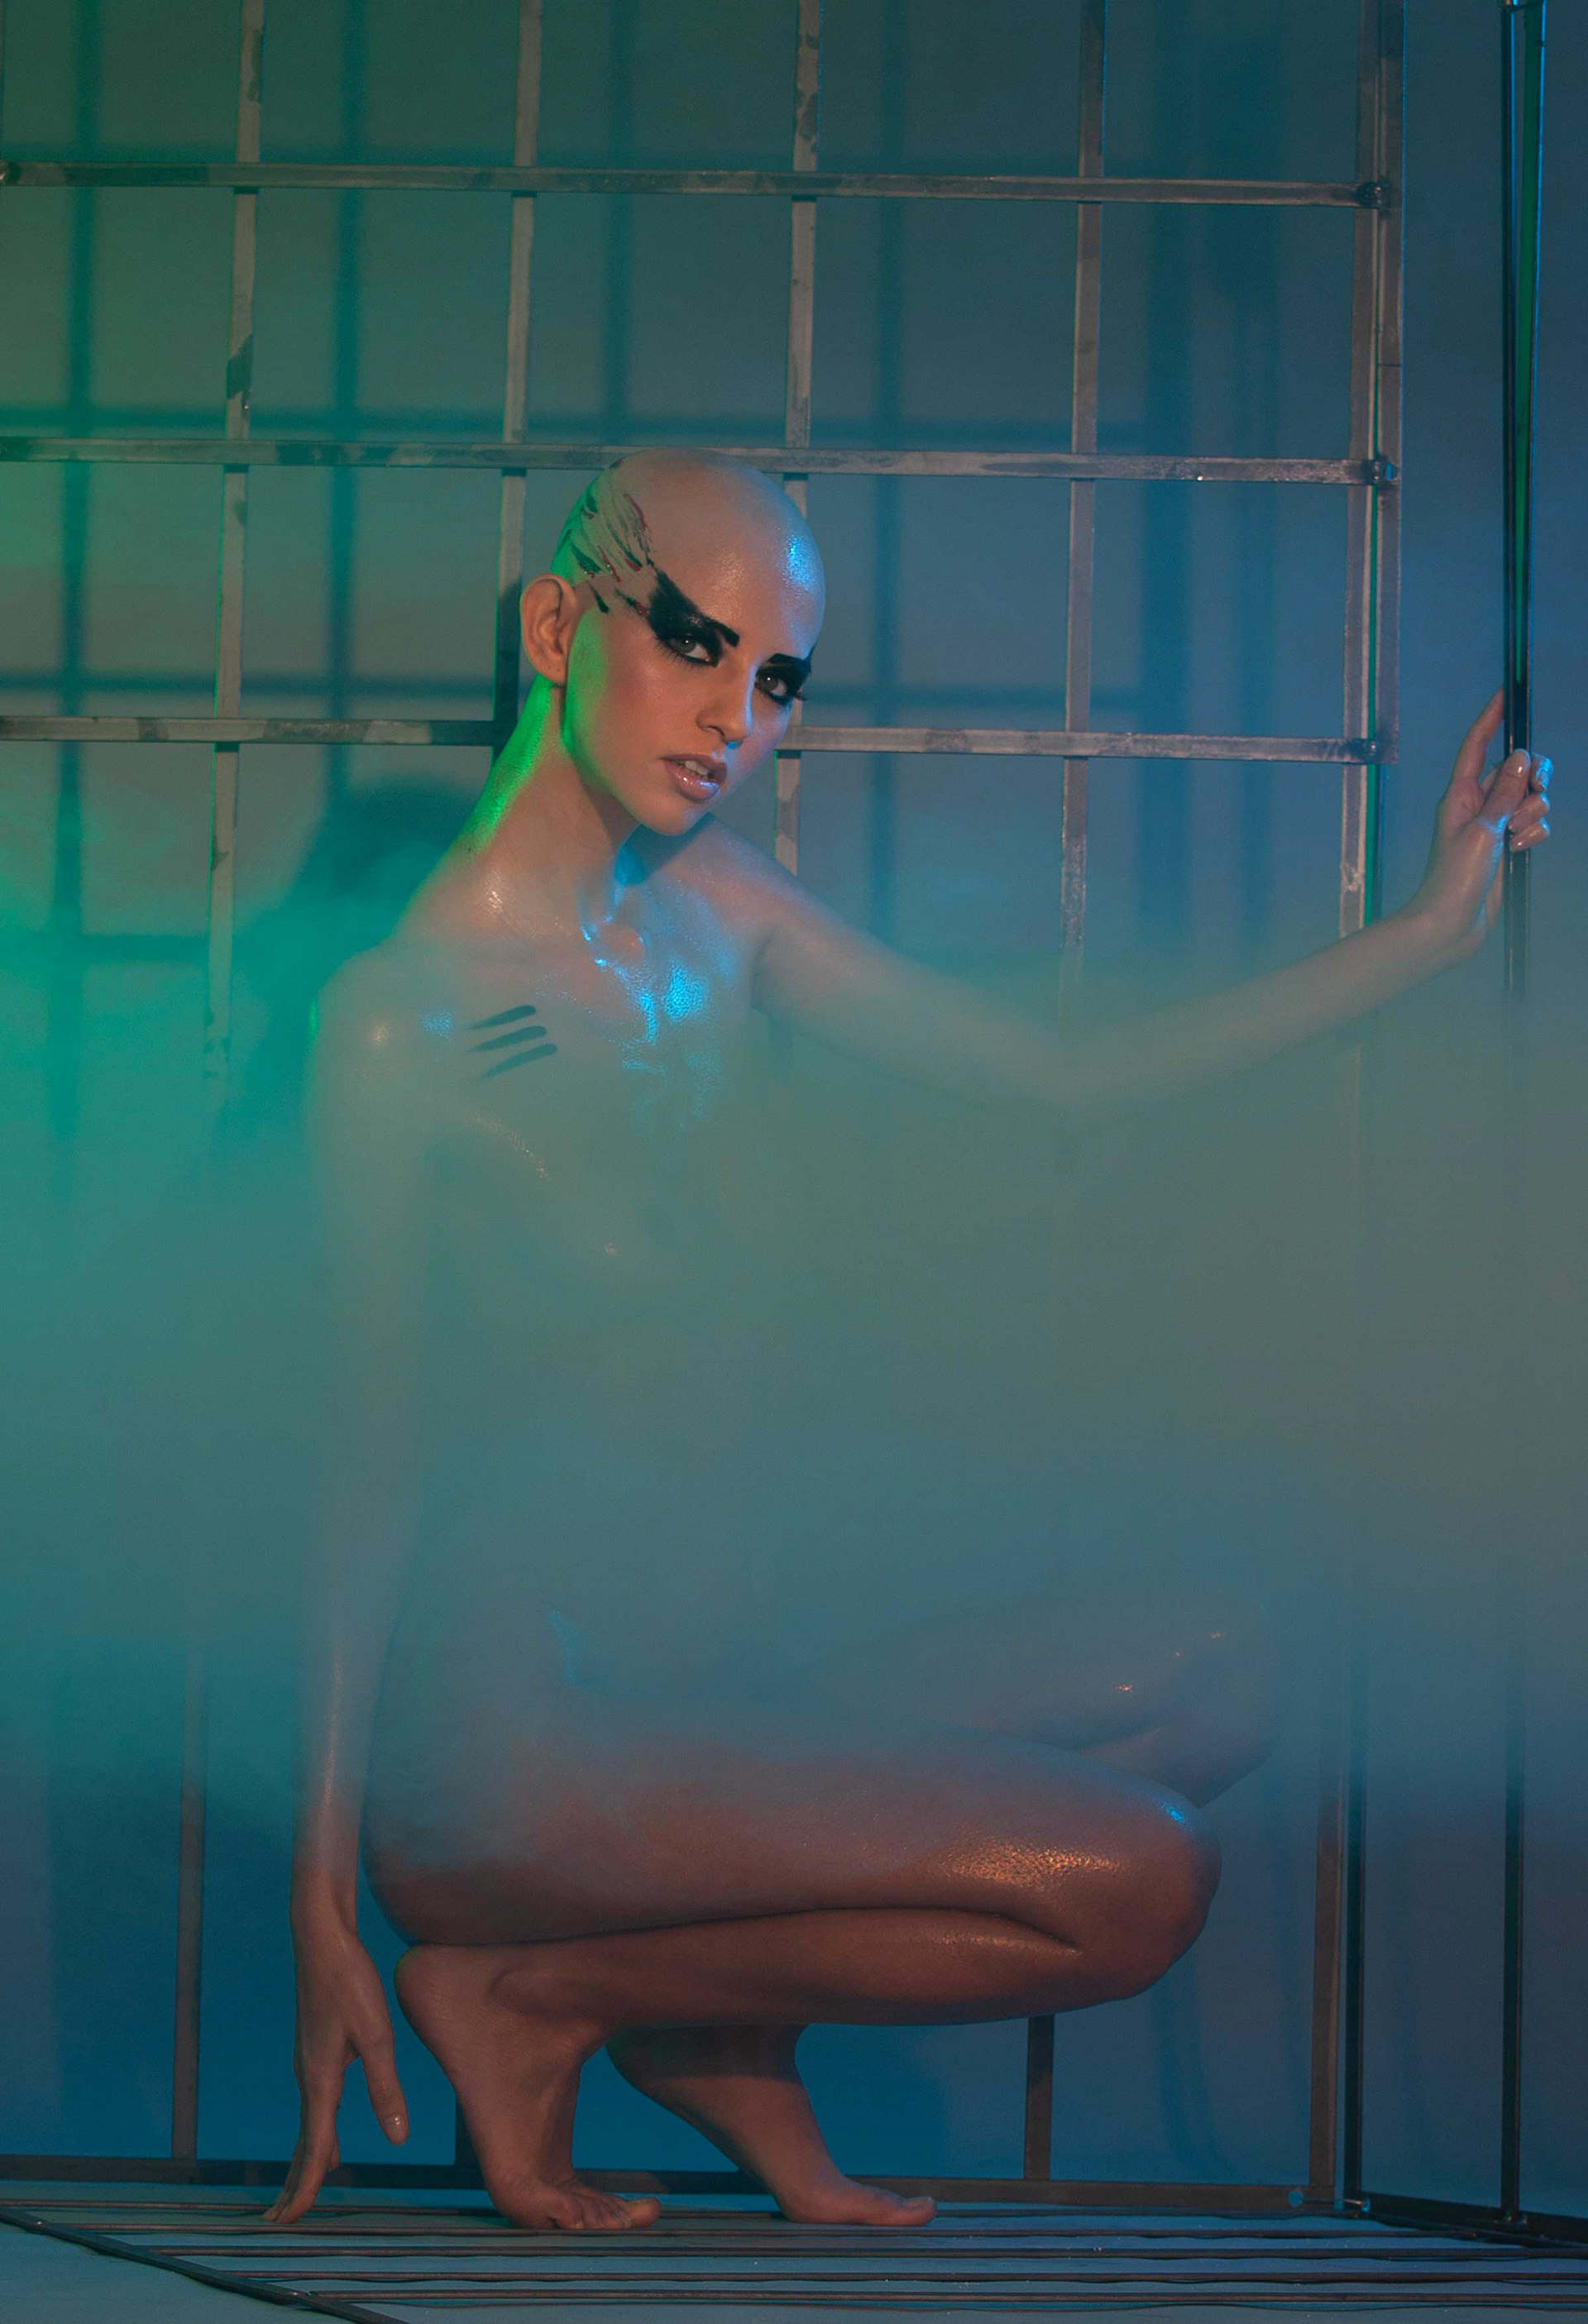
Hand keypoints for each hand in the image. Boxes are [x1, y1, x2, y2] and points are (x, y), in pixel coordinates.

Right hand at [263, 1912, 408, 2225]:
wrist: (322, 1939)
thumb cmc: (350, 1982)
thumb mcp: (377, 2035)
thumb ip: (386, 2087)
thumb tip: (397, 2138)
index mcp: (320, 2080)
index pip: (313, 2146)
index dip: (305, 2186)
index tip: (291, 2221)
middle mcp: (308, 2076)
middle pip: (304, 2140)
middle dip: (297, 2181)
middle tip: (283, 2220)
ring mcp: (308, 2062)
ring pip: (310, 2120)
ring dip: (308, 2155)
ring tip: (309, 2185)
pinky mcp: (314, 2048)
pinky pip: (314, 2101)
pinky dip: (316, 2128)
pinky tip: (326, 2130)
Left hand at [1404, 692, 1550, 960]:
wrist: (1452, 924)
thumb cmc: (1455, 877)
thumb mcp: (1482, 830)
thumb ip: (1505, 792)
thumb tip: (1522, 755)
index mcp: (1461, 793)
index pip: (1477, 746)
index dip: (1490, 719)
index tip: (1506, 693)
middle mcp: (1477, 804)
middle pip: (1517, 769)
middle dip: (1533, 779)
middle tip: (1532, 795)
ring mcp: (1494, 825)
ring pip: (1531, 798)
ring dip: (1533, 813)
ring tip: (1515, 837)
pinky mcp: (1508, 846)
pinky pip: (1534, 825)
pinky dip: (1533, 835)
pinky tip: (1520, 852)